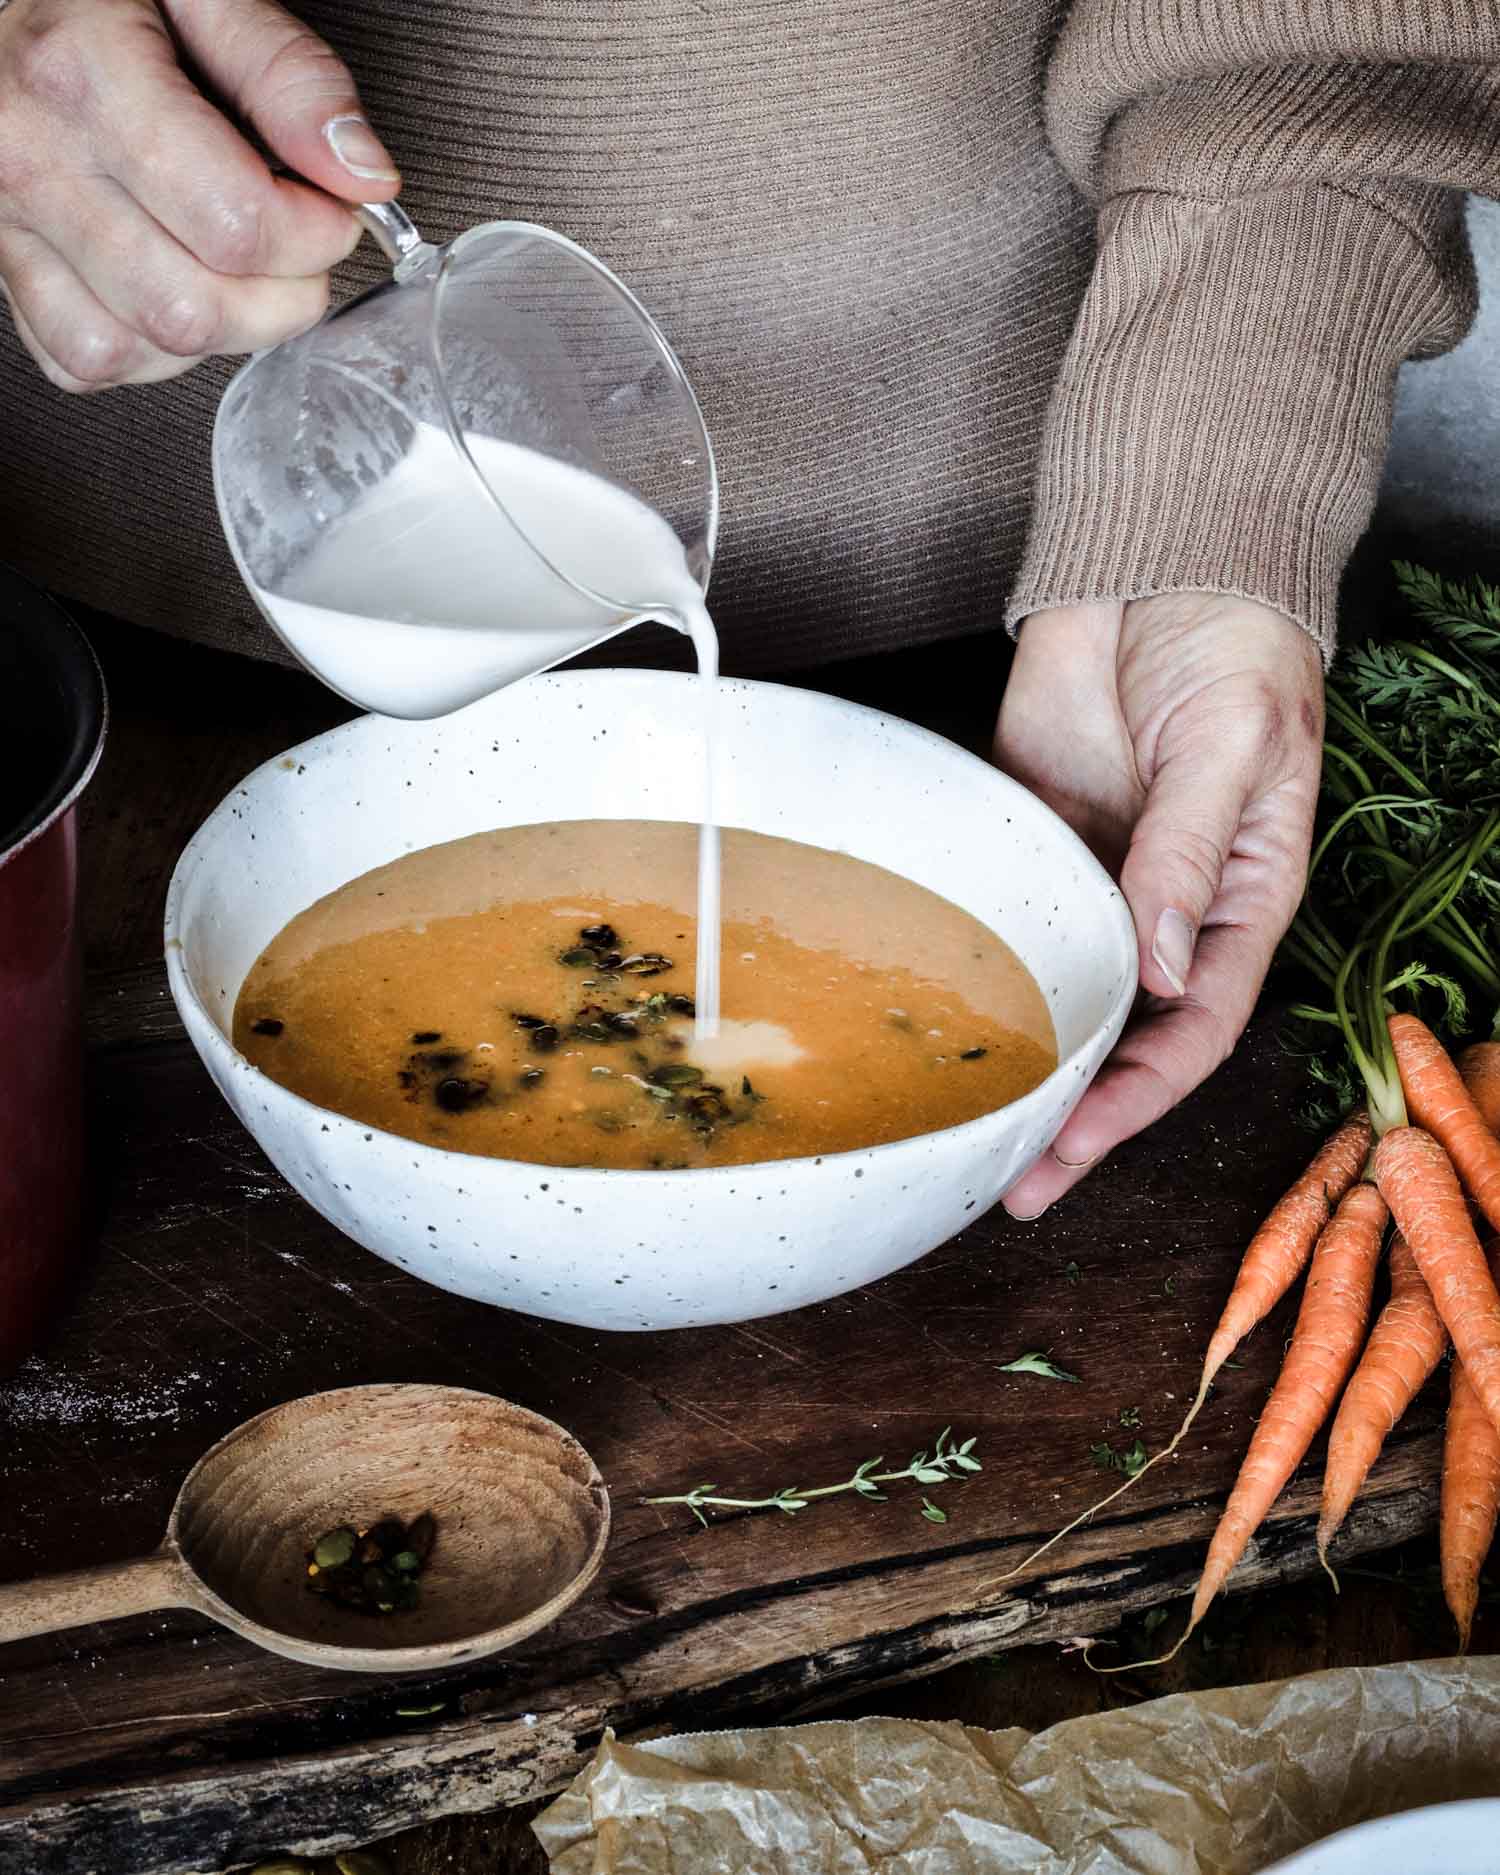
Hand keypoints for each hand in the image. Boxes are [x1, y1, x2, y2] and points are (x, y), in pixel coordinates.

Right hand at [0, 0, 399, 390]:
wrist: (12, 3)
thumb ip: (291, 76)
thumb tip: (363, 174)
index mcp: (84, 75)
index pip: (236, 225)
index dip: (315, 235)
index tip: (332, 211)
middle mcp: (35, 159)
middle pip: (193, 309)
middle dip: (281, 296)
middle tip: (298, 247)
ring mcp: (11, 222)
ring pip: (143, 347)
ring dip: (223, 330)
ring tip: (240, 266)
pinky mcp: (4, 269)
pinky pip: (86, 360)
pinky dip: (150, 351)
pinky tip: (176, 290)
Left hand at [995, 593, 1322, 1215]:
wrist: (1160, 569)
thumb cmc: (1231, 653)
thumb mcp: (1228, 752)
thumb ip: (1187, 852)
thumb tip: (1159, 964)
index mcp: (1233, 906)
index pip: (1190, 1033)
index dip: (1134, 1101)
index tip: (1073, 1150)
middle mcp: (1161, 912)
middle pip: (1118, 1036)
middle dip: (1068, 1112)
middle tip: (1005, 1178)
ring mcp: (1093, 880)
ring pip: (1055, 991)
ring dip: (1015, 1056)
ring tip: (957, 1122)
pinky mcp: (1032, 840)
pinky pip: (1000, 915)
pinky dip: (968, 967)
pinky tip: (925, 1011)